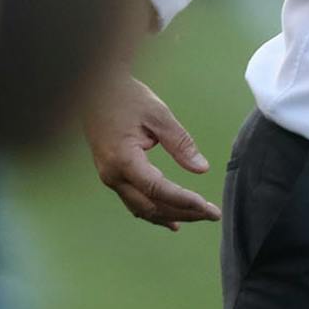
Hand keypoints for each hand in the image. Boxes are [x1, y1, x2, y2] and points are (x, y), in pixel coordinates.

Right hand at [82, 74, 221, 230]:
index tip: (209, 209)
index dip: (185, 201)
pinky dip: (154, 210)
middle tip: (212, 215)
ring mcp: (109, 177)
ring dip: (170, 215)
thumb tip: (202, 169)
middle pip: (151, 206)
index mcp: (123, 160)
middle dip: (183, 213)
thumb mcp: (159, 115)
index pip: (158, 189)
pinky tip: (170, 219)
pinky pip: (134, 200)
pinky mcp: (111, 174)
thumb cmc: (128, 97)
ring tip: (197, 217)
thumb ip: (181, 144)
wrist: (95, 89)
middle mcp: (113, 175)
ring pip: (142, 207)